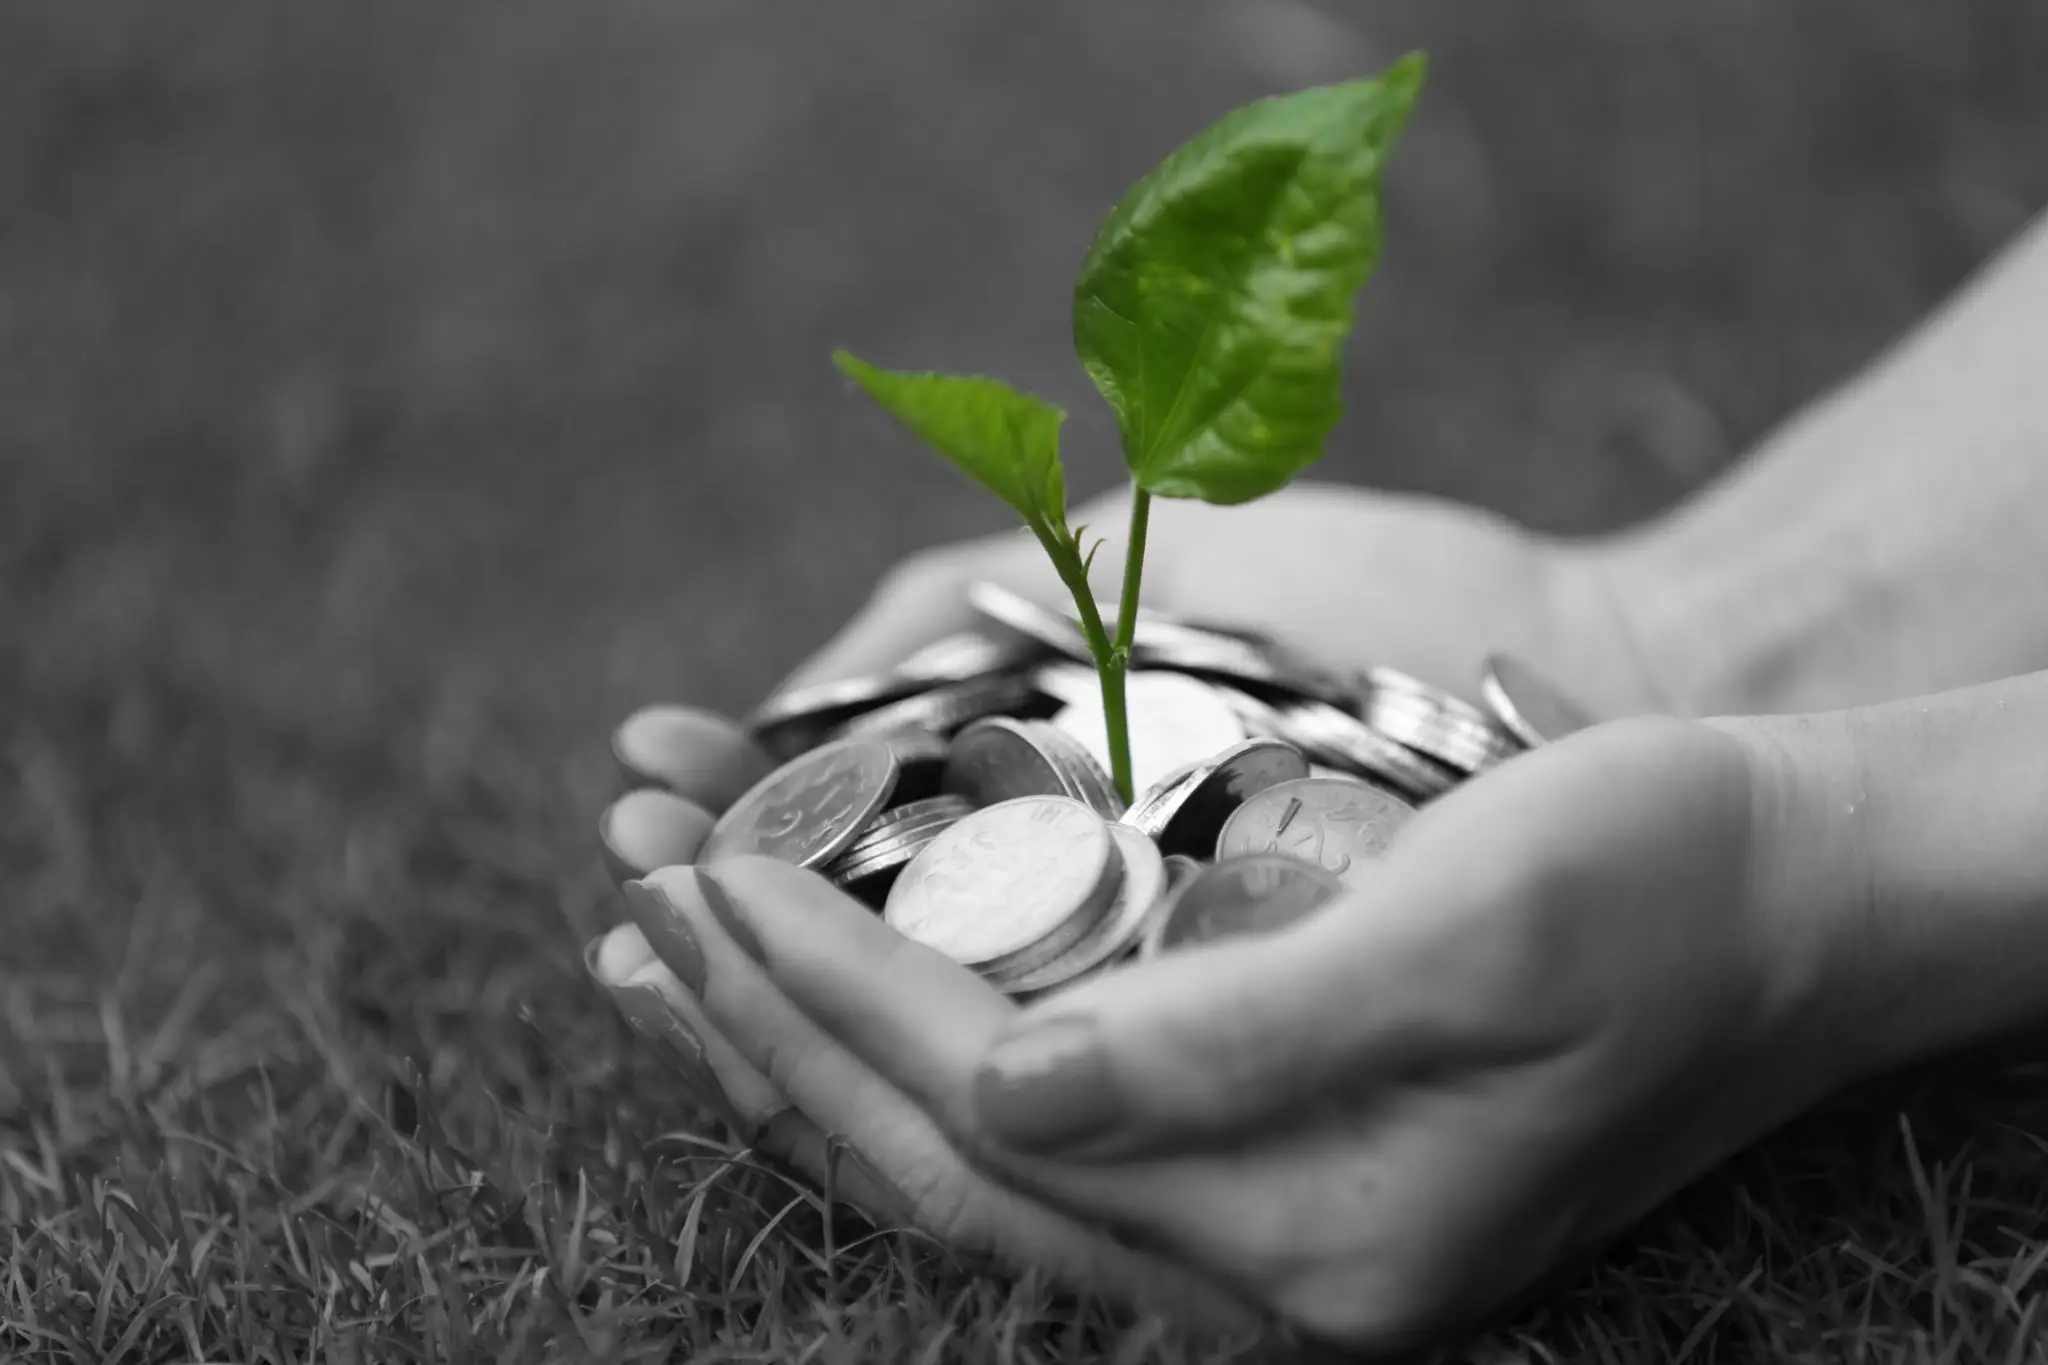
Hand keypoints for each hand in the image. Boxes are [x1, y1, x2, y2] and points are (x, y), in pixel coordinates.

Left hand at [586, 480, 1695, 1342]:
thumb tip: (1006, 1097)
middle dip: (768, 1016)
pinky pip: (1040, 1125)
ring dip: (809, 1041)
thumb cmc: (1661, 885)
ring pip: (968, 1155)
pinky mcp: (1271, 1164)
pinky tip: (842, 976)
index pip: (989, 1111)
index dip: (827, 985)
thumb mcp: (1467, 935)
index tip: (700, 867)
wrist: (1802, 900)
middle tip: (633, 877)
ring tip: (674, 940)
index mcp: (1310, 1235)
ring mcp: (1264, 1227)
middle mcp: (1265, 1267)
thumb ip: (1233, 1043)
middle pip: (941, 1158)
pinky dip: (915, 1046)